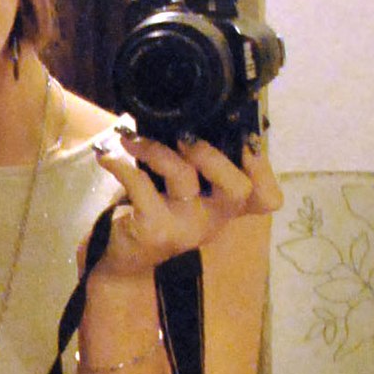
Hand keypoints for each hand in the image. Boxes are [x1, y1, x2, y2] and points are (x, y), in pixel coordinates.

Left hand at [92, 130, 282, 279]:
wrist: (122, 258)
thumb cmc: (154, 213)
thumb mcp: (180, 190)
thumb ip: (194, 164)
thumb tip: (188, 115)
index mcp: (223, 207)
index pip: (264, 198)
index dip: (265, 171)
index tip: (248, 142)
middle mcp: (212, 221)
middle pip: (238, 188)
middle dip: (212, 154)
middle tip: (184, 138)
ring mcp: (185, 228)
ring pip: (184, 177)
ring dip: (156, 149)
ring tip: (132, 140)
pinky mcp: (154, 229)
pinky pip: (141, 185)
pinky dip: (121, 165)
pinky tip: (108, 157)